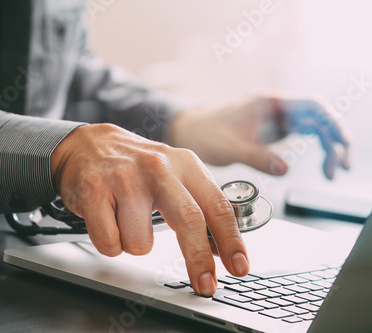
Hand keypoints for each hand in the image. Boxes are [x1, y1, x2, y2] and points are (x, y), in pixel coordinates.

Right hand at [51, 123, 248, 295]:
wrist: (86, 144)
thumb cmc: (134, 165)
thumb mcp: (173, 173)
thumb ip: (197, 205)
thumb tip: (218, 248)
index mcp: (183, 163)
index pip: (216, 206)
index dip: (231, 241)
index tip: (239, 267)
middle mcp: (157, 167)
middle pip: (189, 220)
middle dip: (198, 260)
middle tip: (205, 285)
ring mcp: (124, 178)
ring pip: (140, 244)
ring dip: (133, 242)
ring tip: (124, 218)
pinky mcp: (94, 190)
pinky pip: (110, 243)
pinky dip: (109, 242)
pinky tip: (106, 219)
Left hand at [170, 91, 350, 178]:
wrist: (190, 132)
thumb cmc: (204, 134)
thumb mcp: (227, 148)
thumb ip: (256, 157)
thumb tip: (285, 169)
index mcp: (268, 103)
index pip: (312, 105)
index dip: (331, 123)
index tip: (338, 145)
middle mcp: (276, 107)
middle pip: (319, 116)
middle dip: (335, 139)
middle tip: (339, 168)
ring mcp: (277, 117)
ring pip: (315, 126)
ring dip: (328, 146)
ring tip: (332, 172)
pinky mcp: (274, 130)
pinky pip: (304, 135)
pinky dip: (316, 149)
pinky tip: (321, 165)